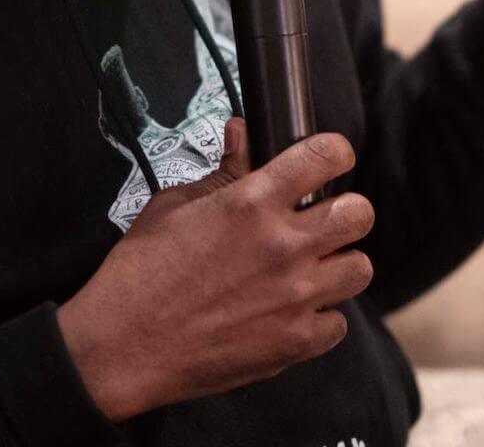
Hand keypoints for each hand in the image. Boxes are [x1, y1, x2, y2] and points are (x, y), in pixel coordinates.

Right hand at [56, 121, 373, 421]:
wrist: (123, 347)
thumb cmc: (139, 275)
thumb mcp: (173, 207)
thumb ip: (222, 173)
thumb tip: (243, 137)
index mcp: (252, 203)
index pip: (326, 157)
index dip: (335, 152)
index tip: (331, 159)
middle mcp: (282, 246)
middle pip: (360, 213)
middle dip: (347, 209)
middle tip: (323, 218)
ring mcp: (293, 297)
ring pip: (359, 268)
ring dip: (338, 263)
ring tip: (310, 268)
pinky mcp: (293, 342)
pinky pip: (338, 324)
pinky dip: (321, 317)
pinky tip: (294, 310)